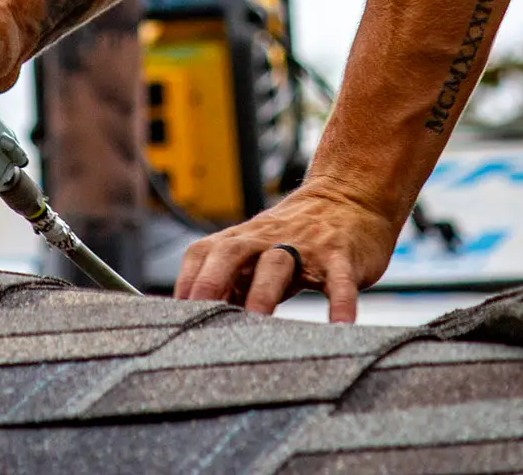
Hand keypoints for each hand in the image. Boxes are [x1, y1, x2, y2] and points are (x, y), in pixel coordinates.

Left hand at [173, 181, 403, 321]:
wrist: (350, 196)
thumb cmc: (296, 236)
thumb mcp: (259, 251)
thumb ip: (232, 282)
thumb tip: (198, 322)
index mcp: (244, 239)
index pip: (203, 254)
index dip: (186, 282)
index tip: (173, 316)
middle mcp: (269, 239)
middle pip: (232, 252)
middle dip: (212, 281)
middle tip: (201, 314)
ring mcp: (305, 246)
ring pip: (278, 264)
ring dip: (264, 293)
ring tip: (258, 324)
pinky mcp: (341, 256)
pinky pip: (339, 280)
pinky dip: (340, 303)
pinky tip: (340, 326)